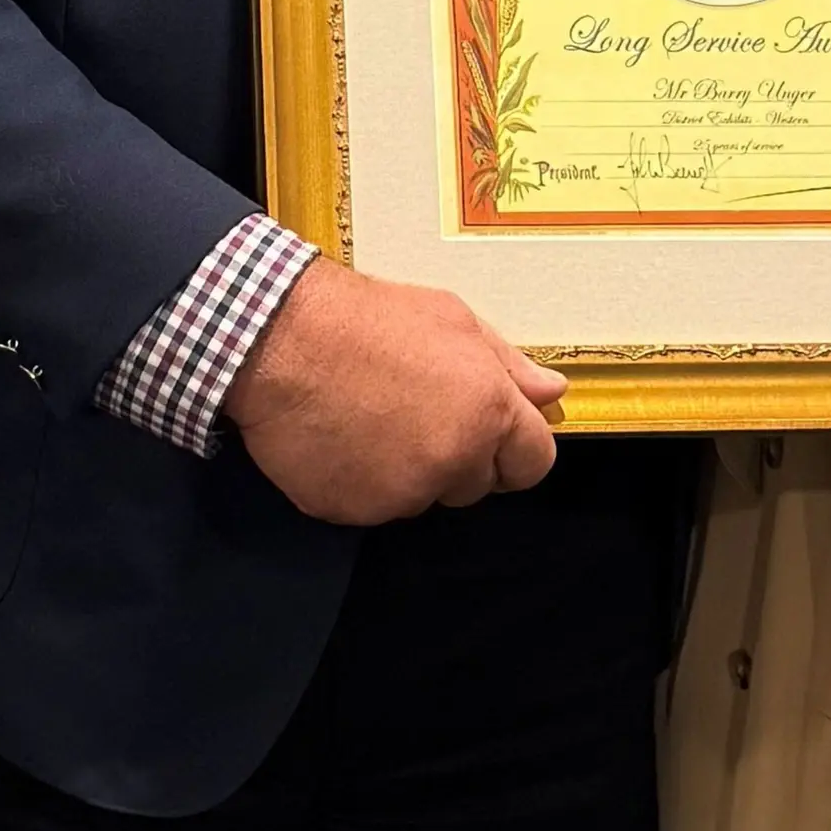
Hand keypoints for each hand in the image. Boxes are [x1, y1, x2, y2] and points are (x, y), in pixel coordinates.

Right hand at [221, 259, 564, 526]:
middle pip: (476, 484)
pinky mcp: (351, 511)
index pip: (533, 464)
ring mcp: (399, 494)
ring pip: (421, 497)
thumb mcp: (453, 320)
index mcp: (488, 414)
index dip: (513, 448)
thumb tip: (552, 393)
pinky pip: (370, 506)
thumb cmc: (366, 319)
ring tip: (370, 417)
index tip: (490, 434)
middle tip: (413, 409)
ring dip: (406, 470)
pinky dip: (359, 482)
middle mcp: (451, 462)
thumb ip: (510, 365)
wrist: (278, 338)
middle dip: (456, 456)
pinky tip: (341, 437)